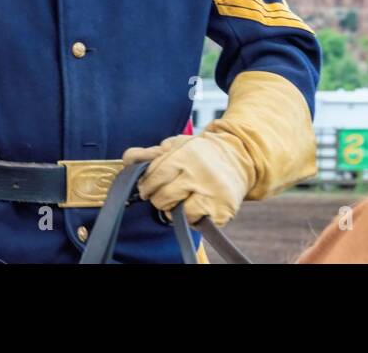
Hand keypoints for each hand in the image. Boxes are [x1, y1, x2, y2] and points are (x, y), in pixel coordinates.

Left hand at [121, 132, 253, 226]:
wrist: (239, 157)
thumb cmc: (201, 153)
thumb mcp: (177, 145)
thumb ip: (151, 154)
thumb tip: (128, 159)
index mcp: (187, 154)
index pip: (153, 177)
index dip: (147, 185)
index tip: (148, 187)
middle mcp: (200, 173)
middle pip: (162, 198)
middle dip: (159, 198)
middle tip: (166, 192)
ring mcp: (212, 193)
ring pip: (177, 214)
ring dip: (175, 209)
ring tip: (183, 198)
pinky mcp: (222, 209)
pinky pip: (194, 222)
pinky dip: (192, 216)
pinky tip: (198, 203)